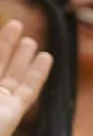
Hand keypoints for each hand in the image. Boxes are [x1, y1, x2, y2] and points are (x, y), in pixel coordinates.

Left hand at [0, 15, 53, 135]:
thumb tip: (0, 70)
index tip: (2, 27)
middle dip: (6, 44)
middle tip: (16, 24)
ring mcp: (2, 101)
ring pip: (14, 74)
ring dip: (23, 56)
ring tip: (31, 40)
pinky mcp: (16, 110)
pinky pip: (29, 89)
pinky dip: (38, 73)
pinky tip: (45, 58)